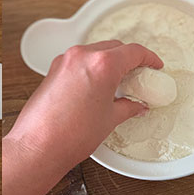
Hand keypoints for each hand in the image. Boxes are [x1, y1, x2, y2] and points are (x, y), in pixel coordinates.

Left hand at [2, 40, 162, 194]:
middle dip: (130, 59)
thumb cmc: (70, 135)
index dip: (149, 58)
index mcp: (102, 65)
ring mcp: (65, 61)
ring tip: (118, 82)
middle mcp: (82, 56)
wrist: (39, 146)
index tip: (154, 65)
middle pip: (115, 47)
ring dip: (110, 61)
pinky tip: (98, 85)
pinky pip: (79, 60)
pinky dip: (92, 67)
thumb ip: (128, 107)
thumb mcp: (110, 119)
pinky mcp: (53, 70)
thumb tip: (136, 105)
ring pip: (96, 51)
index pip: (134, 51)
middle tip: (139, 75)